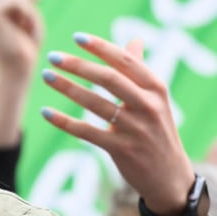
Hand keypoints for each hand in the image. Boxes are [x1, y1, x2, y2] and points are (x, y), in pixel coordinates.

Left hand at [40, 32, 191, 215]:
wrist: (170, 177)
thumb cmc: (157, 132)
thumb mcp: (156, 100)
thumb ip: (141, 71)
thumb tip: (134, 40)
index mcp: (157, 88)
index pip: (126, 61)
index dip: (101, 47)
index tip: (77, 37)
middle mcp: (148, 106)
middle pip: (109, 79)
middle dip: (79, 64)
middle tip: (53, 56)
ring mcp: (136, 129)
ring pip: (95, 103)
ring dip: (67, 87)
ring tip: (47, 76)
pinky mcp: (122, 150)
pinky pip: (87, 132)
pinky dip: (64, 121)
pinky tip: (46, 112)